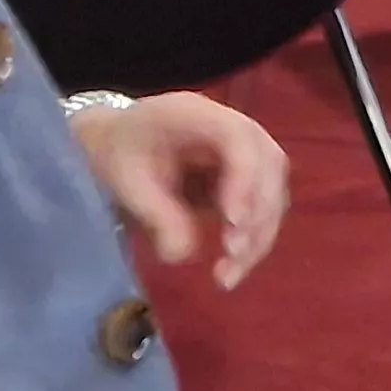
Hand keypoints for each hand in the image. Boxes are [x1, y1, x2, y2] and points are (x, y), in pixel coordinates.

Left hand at [70, 93, 287, 288]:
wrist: (117, 149)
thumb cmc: (118, 156)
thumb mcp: (126, 182)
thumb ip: (155, 213)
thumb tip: (181, 254)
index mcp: (196, 114)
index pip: (239, 138)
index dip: (245, 179)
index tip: (233, 222)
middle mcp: (232, 128)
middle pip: (269, 166)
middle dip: (258, 215)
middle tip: (231, 255)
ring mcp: (245, 153)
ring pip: (273, 192)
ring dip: (259, 236)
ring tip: (227, 276)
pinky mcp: (247, 180)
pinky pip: (263, 210)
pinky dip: (253, 241)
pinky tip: (230, 267)